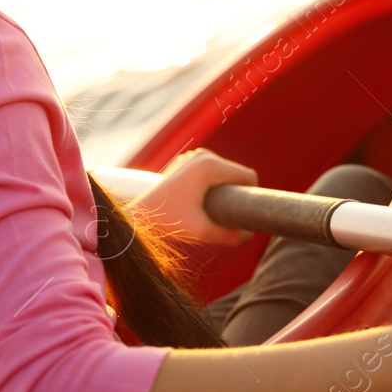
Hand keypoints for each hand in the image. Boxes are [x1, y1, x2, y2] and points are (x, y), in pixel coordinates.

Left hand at [131, 148, 258, 245]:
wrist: (139, 214)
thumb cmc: (168, 221)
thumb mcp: (202, 232)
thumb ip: (230, 235)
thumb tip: (248, 234)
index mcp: (209, 165)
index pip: (247, 176)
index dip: (251, 196)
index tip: (244, 215)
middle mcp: (203, 155)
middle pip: (236, 174)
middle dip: (237, 194)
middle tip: (227, 217)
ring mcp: (193, 157)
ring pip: (224, 173)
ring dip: (225, 191)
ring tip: (215, 211)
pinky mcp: (186, 163)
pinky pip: (211, 173)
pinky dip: (213, 186)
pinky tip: (205, 203)